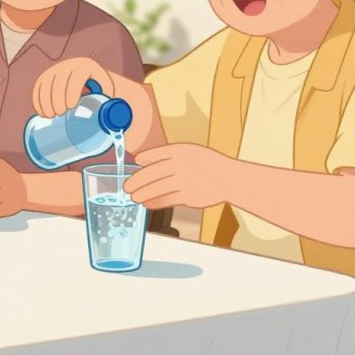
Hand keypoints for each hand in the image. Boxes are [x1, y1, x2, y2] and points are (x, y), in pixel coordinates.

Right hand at [32, 57, 114, 117]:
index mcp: (90, 67)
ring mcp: (58, 70)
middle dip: (56, 97)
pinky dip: (37, 97)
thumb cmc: (108, 97)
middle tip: (60, 114)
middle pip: (60, 78)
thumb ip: (120, 110)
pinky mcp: (48, 78)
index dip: (72, 88)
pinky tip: (40, 110)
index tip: (71, 107)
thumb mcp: (115, 98)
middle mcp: (72, 65)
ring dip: (45, 98)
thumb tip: (121, 132)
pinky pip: (39, 84)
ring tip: (50, 116)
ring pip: (47, 81)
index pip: (79, 73)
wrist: (96, 88)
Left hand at [123, 143, 237, 209]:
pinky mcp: (188, 196)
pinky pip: (166, 200)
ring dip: (142, 194)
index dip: (143, 158)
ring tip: (134, 197)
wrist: (228, 178)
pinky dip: (154, 202)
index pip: (156, 153)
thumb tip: (142, 162)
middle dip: (136, 181)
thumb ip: (168, 155)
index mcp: (180, 150)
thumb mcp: (190, 151)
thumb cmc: (206, 163)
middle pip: (152, 173)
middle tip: (126, 187)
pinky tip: (147, 203)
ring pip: (157, 189)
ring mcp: (184, 181)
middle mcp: (181, 164)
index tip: (135, 163)